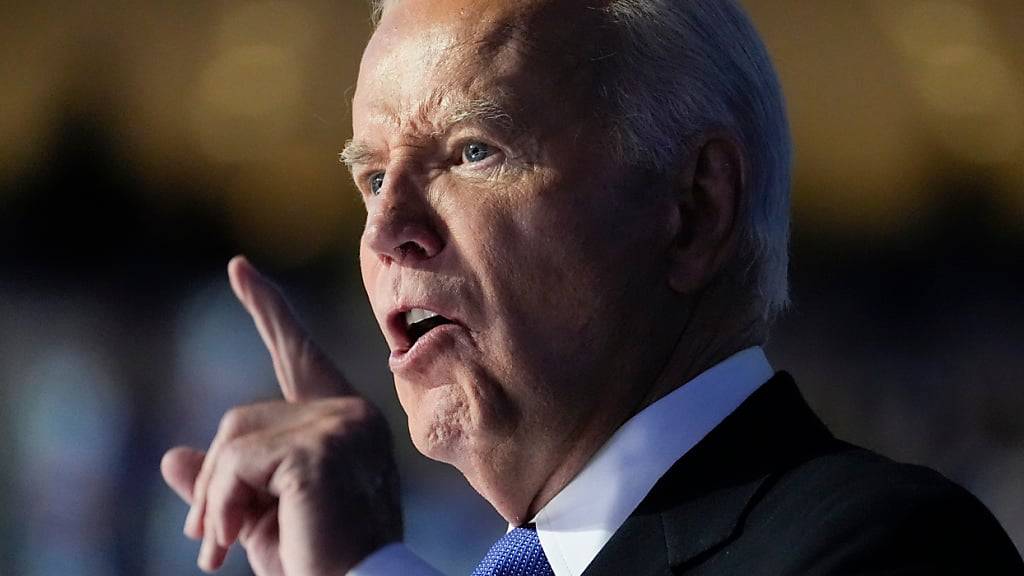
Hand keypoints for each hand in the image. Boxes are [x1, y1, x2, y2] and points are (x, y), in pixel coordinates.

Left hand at [161, 256, 401, 574]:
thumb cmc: (315, 564)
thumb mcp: (258, 518)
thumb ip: (224, 482)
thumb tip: (173, 455)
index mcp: (347, 422)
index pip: (299, 355)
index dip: (268, 310)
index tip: (239, 269)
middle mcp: (352, 414)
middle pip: (243, 416)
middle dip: (215, 478)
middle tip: (205, 541)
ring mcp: (340, 427)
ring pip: (235, 436)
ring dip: (214, 498)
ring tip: (220, 548)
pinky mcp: (319, 450)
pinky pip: (237, 462)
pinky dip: (220, 505)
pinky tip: (232, 542)